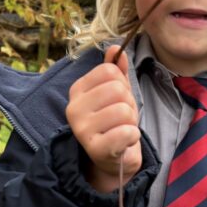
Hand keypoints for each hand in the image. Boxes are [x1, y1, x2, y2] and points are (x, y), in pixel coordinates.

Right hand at [65, 45, 141, 192]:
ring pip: (123, 110)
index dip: (122, 83)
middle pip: (117, 89)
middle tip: (121, 118)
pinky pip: (126, 132)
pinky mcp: (95, 149)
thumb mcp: (116, 93)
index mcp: (77, 90)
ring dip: (131, 121)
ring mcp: (82, 130)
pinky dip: (132, 136)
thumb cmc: (114, 123)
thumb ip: (116, 70)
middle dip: (128, 103)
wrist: (112, 159)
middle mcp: (74, 108)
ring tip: (121, 129)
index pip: (109, 70)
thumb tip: (115, 47)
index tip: (117, 99)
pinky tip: (124, 142)